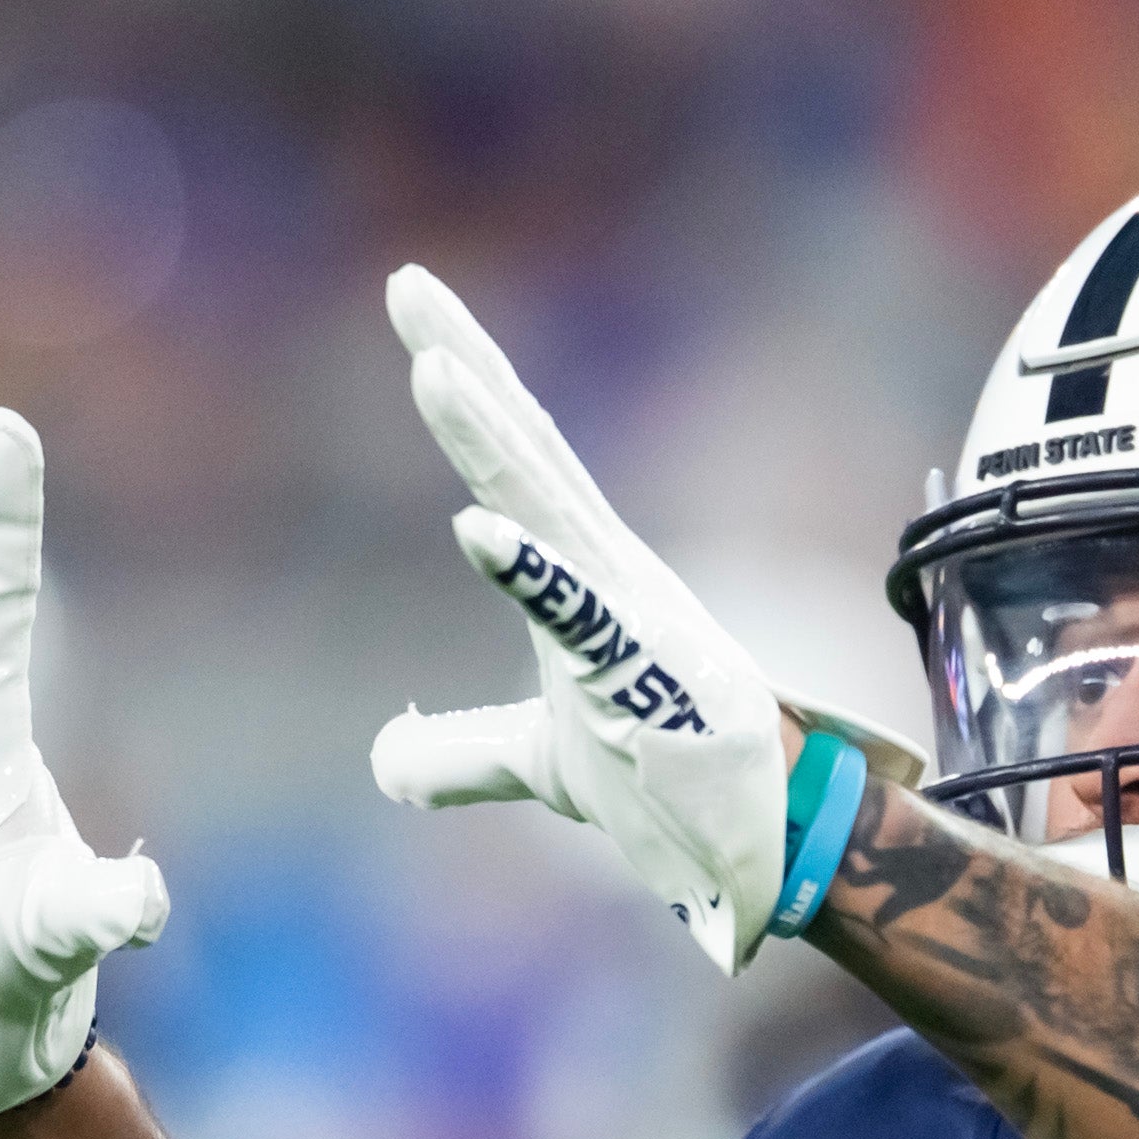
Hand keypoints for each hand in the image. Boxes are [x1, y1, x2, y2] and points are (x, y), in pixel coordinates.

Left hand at [369, 267, 905, 972]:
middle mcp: (607, 574)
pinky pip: (576, 615)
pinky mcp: (643, 675)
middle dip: (467, 362)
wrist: (755, 854)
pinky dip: (527, 570)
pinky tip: (473, 527)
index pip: (515, 466)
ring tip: (433, 369)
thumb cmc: (665, 789)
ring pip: (547, 510)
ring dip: (490, 439)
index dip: (468, 388)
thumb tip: (383, 762)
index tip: (417, 307)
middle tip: (408, 283)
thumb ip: (463, 754)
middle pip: (524, 451)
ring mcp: (629, 617)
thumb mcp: (544, 765)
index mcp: (585, 579)